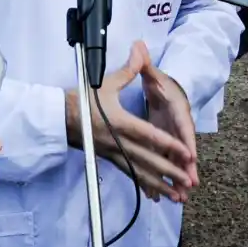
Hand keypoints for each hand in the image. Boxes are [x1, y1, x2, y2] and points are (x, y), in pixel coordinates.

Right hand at [64, 42, 194, 203]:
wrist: (59, 117)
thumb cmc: (82, 99)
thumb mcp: (105, 83)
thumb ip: (128, 70)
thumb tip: (139, 49)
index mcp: (120, 122)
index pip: (149, 135)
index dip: (168, 145)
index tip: (186, 154)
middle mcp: (118, 141)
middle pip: (147, 160)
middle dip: (169, 172)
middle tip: (188, 183)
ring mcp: (113, 153)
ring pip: (139, 172)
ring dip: (160, 185)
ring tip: (177, 197)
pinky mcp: (109, 159)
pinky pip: (130, 174)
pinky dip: (144, 185)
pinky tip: (156, 195)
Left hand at [141, 54, 198, 188]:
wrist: (167, 92)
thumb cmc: (161, 83)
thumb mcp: (152, 74)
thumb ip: (144, 63)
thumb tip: (138, 46)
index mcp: (177, 111)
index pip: (184, 127)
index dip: (188, 142)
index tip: (192, 157)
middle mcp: (178, 129)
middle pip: (183, 151)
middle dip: (186, 170)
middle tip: (189, 186)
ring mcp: (172, 141)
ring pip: (174, 163)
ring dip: (176, 180)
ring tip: (179, 199)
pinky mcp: (165, 149)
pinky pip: (163, 166)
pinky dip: (161, 180)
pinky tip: (157, 196)